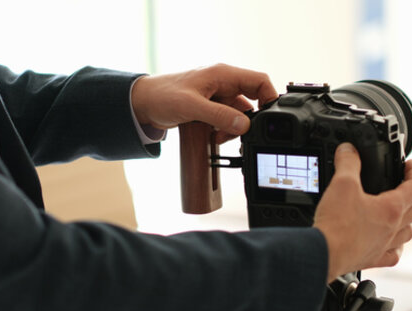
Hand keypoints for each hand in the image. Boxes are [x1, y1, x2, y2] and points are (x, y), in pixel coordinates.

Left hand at [130, 64, 277, 142]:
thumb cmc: (162, 96)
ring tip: (218, 136)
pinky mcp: (211, 108)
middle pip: (252, 101)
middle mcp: (224, 83)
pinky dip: (224, 131)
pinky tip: (213, 136)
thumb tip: (243, 125)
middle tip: (236, 134)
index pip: (259, 81)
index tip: (269, 118)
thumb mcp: (192, 106)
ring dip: (233, 129)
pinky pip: (227, 120)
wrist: (142, 104)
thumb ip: (219, 115)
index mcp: (223, 74)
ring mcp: (218, 96)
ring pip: (239, 114)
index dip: (269, 98)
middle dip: (247, 121)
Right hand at [314, 144, 411, 282]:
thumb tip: (349, 150)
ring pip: (407, 234)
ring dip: (409, 221)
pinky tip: (389, 243)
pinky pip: (392, 255)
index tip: (410, 165)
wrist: (324, 254)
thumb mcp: (341, 183)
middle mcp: (393, 229)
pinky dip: (395, 247)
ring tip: (401, 213)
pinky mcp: (372, 259)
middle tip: (407, 185)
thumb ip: (348, 162)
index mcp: (391, 208)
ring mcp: (384, 246)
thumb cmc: (336, 225)